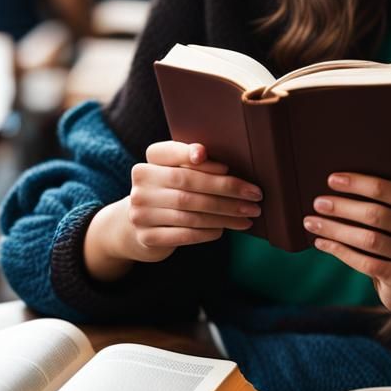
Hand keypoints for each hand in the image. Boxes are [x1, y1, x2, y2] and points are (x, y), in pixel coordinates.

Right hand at [84, 142, 261, 279]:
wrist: (135, 228)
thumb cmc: (168, 196)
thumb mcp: (174, 177)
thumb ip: (193, 167)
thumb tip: (223, 167)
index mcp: (147, 165)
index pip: (168, 154)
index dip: (193, 156)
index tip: (225, 166)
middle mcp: (140, 187)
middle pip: (188, 185)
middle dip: (226, 190)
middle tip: (255, 196)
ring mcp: (140, 213)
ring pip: (190, 212)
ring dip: (224, 214)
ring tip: (248, 215)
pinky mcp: (147, 237)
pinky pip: (184, 234)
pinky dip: (207, 231)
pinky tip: (224, 229)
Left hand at [303, 172, 390, 317]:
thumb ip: (384, 199)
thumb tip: (343, 177)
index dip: (361, 184)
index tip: (332, 179)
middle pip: (378, 215)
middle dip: (343, 207)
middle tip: (317, 202)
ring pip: (369, 240)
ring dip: (336, 229)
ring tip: (312, 222)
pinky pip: (365, 262)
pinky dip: (340, 251)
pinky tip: (321, 242)